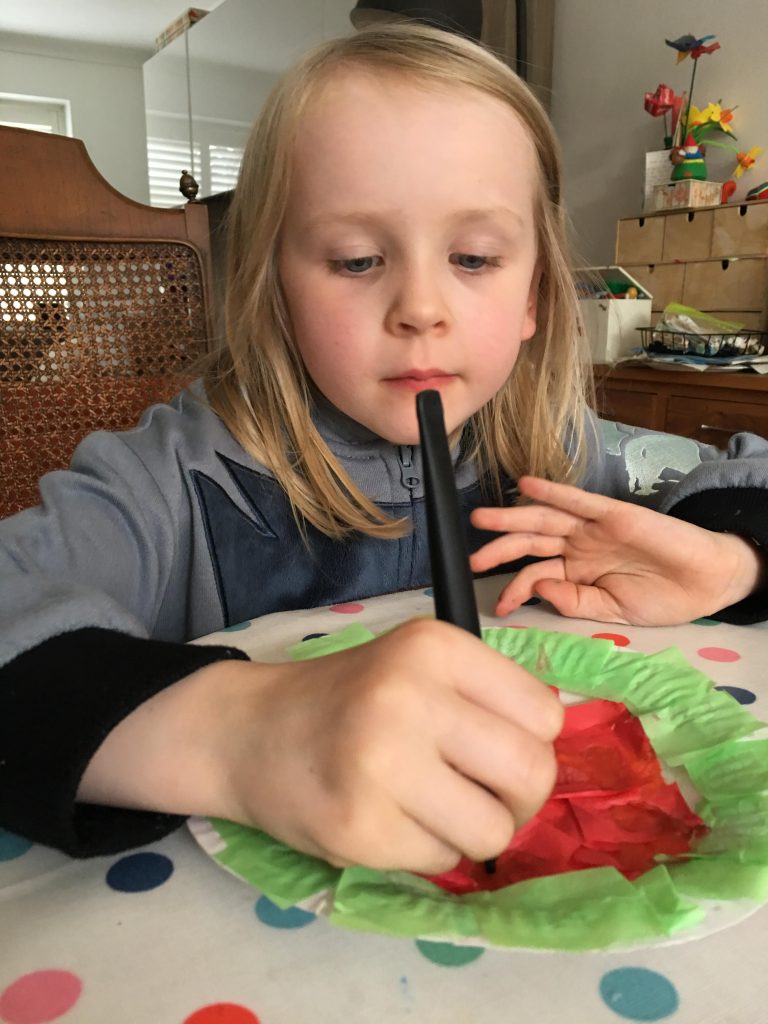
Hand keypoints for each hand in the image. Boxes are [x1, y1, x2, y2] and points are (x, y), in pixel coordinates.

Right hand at [219, 619, 561, 873]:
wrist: (248, 730)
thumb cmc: (349, 697)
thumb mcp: (417, 666)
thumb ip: (486, 695)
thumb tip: (554, 751)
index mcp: (433, 646)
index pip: (545, 715)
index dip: (531, 742)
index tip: (494, 748)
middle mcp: (408, 696)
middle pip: (532, 774)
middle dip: (517, 798)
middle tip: (480, 793)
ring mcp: (381, 765)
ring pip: (494, 831)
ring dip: (471, 831)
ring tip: (428, 807)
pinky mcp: (359, 828)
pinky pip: (442, 862)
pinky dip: (425, 851)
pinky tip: (386, 819)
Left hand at [469, 475, 766, 625]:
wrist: (707, 582)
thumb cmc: (663, 597)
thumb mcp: (611, 611)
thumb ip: (574, 602)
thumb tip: (539, 589)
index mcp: (577, 571)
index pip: (535, 574)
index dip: (514, 589)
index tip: (500, 607)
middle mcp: (579, 546)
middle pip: (529, 542)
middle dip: (498, 548)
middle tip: (471, 557)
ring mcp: (593, 528)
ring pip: (544, 517)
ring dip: (511, 516)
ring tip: (481, 518)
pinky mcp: (612, 513)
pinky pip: (577, 500)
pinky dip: (552, 491)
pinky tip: (527, 485)